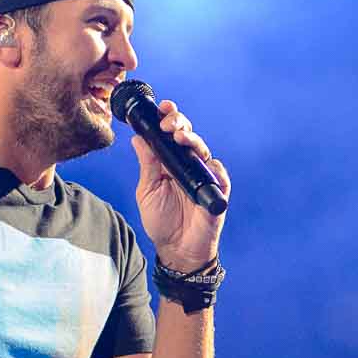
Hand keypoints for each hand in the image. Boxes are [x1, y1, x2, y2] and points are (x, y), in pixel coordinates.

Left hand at [130, 99, 229, 269]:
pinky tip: (205, 164)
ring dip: (192, 140)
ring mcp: (204, 176)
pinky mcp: (217, 190)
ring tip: (180, 137)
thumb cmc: (161, 221)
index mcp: (170, 162)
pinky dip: (213, 167)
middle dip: (179, 122)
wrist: (177, 249)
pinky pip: (219, 173)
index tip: (162, 107)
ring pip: (202, 149)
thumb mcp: (148, 190)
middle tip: (169, 123)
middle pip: (188, 135)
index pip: (171, 134)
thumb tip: (138, 138)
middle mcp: (188, 164)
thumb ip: (147, 165)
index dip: (169, 118)